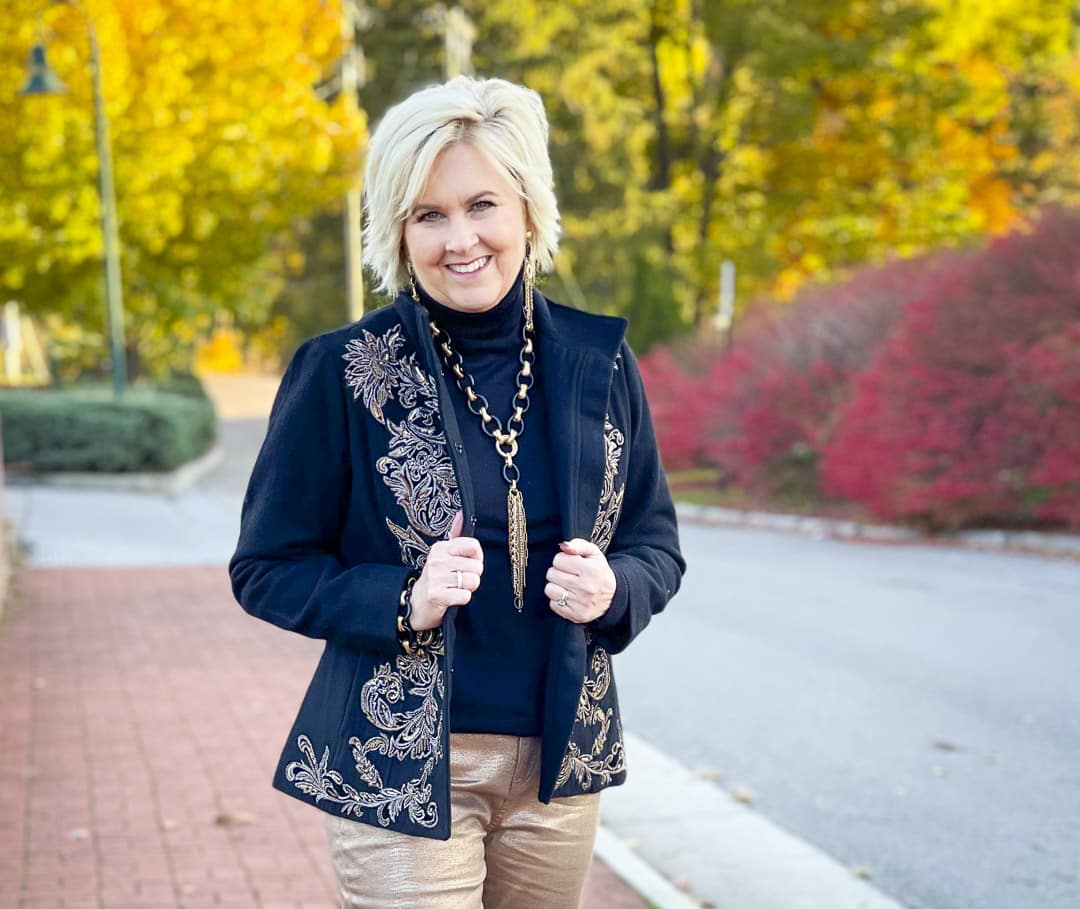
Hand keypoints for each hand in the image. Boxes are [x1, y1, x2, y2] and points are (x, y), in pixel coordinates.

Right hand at [409, 511, 483, 630]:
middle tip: (459, 579)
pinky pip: (466, 596)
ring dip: (467, 588)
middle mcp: (437, 559)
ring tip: (455, 588)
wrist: (417, 602)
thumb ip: (456, 535)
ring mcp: (436, 577)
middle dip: (472, 576)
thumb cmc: (436, 577)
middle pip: (477, 566)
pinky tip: (452, 597)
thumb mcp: (444, 554)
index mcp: (441, 547)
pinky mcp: (437, 595)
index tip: (467, 563)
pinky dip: (462, 599)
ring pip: (473, 581)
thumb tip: (462, 513)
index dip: (477, 557)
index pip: (474, 546)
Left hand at [545, 539, 615, 623]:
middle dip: (558, 572)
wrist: (612, 598)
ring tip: (567, 585)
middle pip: (551, 574)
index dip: (562, 560)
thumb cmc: (599, 573)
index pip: (558, 560)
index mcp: (591, 570)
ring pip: (549, 589)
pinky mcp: (575, 615)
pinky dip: (558, 600)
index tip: (570, 564)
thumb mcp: (594, 554)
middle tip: (569, 575)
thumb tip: (564, 546)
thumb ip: (578, 545)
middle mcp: (586, 587)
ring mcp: (580, 603)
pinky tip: (569, 596)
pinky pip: (553, 604)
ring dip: (556, 586)